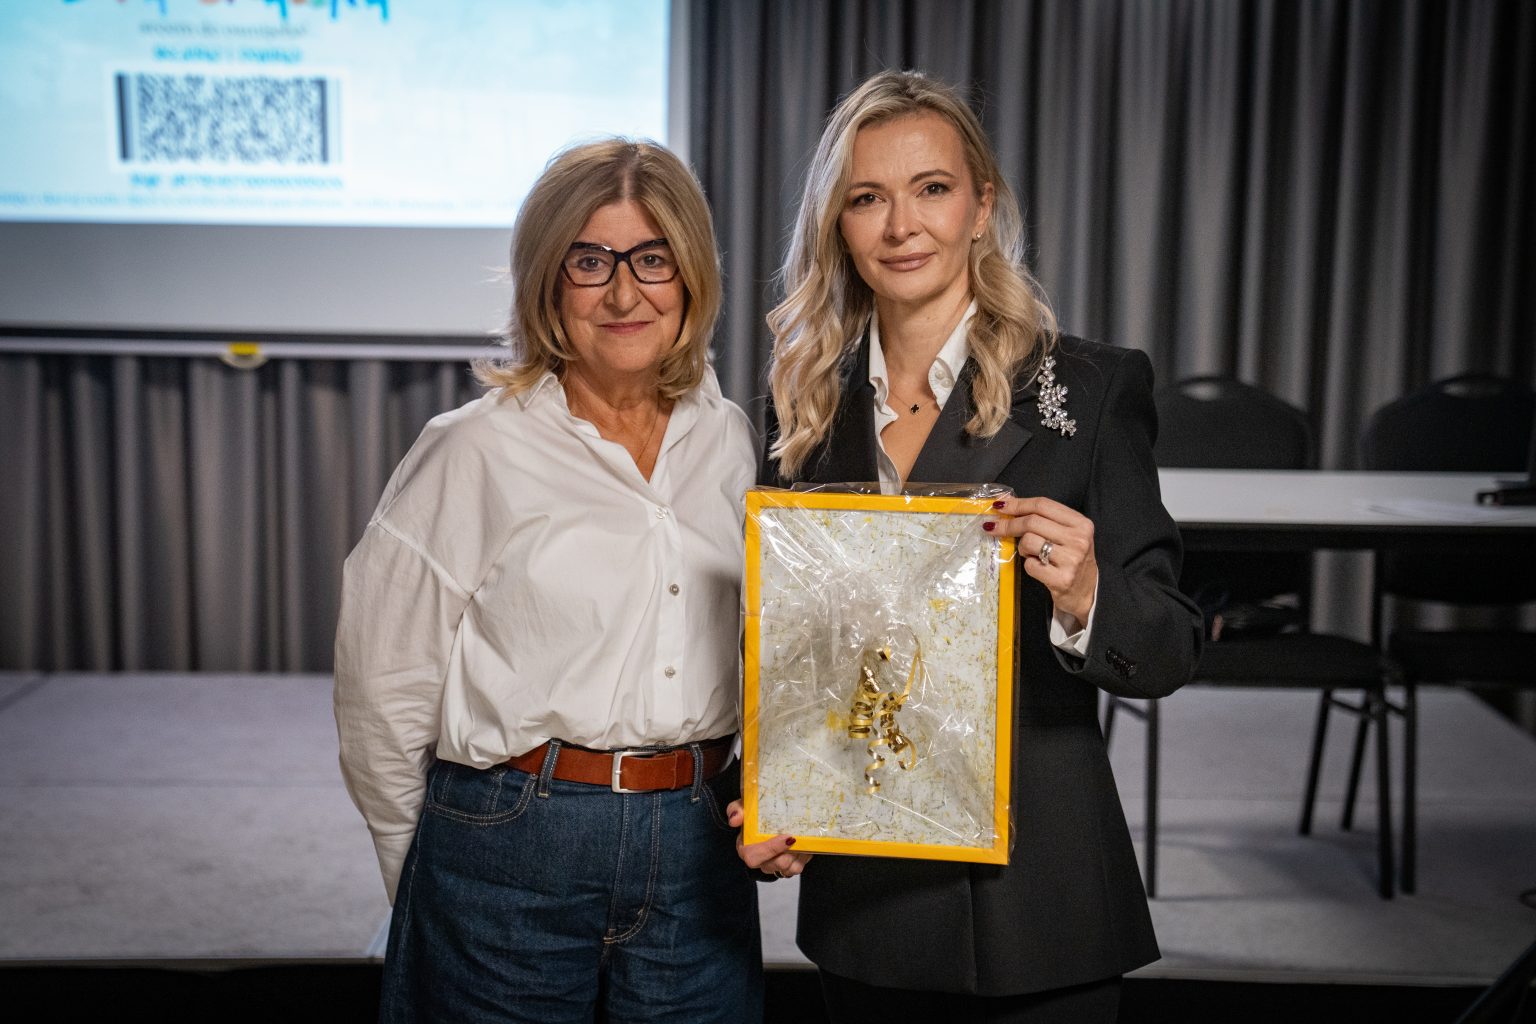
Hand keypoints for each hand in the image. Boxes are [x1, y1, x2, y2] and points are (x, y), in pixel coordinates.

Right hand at [727, 799, 812, 878]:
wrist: (772, 815)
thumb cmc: (755, 812)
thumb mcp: (744, 805)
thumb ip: (737, 809)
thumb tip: (735, 819)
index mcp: (745, 847)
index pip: (752, 856)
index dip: (770, 849)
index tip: (786, 837)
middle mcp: (758, 860)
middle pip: (772, 866)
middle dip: (786, 855)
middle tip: (796, 839)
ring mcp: (773, 865)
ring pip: (786, 869)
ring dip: (797, 855)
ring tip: (803, 839)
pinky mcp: (787, 867)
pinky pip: (797, 867)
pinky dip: (803, 857)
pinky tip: (805, 844)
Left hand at [985, 496, 1098, 625]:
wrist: (1087, 593)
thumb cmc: (1072, 559)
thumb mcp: (1068, 535)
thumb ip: (1044, 520)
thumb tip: (1007, 505)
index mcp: (1081, 523)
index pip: (1043, 505)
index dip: (1018, 504)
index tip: (999, 506)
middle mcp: (1079, 539)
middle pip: (1032, 522)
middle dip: (1008, 524)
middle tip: (994, 527)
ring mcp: (1071, 560)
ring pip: (1028, 541)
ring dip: (1022, 548)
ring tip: (1031, 554)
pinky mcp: (1062, 579)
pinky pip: (1030, 565)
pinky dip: (1028, 565)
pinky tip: (1039, 568)